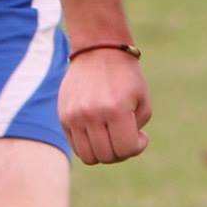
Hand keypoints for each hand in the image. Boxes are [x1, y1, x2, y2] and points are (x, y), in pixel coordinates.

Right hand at [59, 48, 152, 164]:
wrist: (98, 50)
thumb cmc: (126, 76)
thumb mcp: (143, 101)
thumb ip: (137, 130)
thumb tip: (123, 149)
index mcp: (116, 109)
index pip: (126, 149)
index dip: (138, 147)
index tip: (141, 135)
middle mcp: (92, 114)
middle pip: (107, 156)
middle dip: (121, 152)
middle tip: (125, 136)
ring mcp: (74, 116)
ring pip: (89, 156)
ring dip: (103, 152)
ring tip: (110, 137)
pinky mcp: (63, 116)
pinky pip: (75, 146)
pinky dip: (88, 145)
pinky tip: (97, 131)